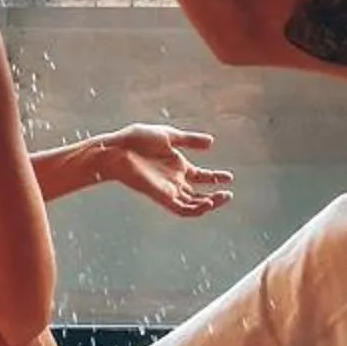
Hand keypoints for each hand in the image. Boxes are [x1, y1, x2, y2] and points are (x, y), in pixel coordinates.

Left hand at [101, 125, 232, 217]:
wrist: (117, 148)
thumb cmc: (137, 139)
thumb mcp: (169, 136)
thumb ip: (190, 140)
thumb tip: (211, 141)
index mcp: (177, 166)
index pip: (201, 177)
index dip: (216, 178)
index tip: (229, 177)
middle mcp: (174, 180)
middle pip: (199, 194)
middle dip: (216, 196)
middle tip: (229, 193)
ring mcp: (168, 189)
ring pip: (193, 204)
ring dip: (209, 204)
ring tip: (224, 197)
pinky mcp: (161, 196)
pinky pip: (181, 209)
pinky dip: (195, 209)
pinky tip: (207, 203)